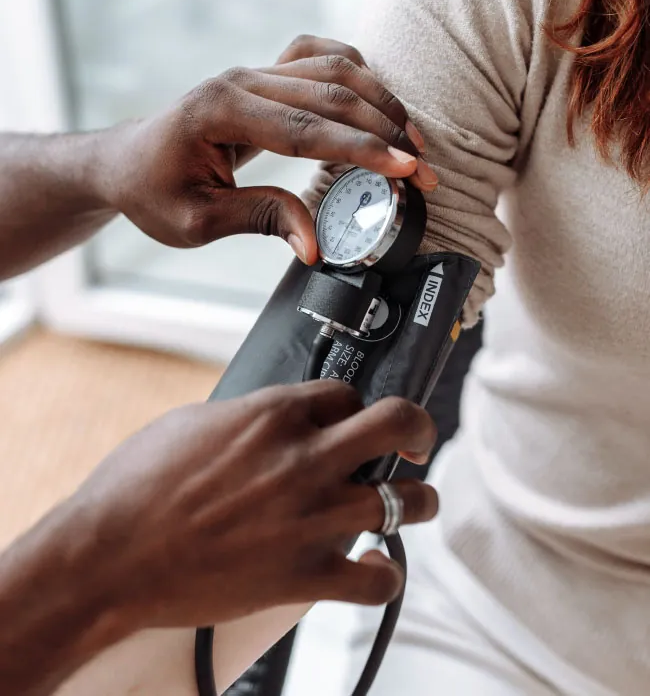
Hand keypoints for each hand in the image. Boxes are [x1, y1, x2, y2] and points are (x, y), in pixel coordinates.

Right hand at [68, 381, 437, 630]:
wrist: (110, 555)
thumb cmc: (137, 485)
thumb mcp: (193, 422)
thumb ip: (247, 415)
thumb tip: (270, 419)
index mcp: (274, 413)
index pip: (346, 393)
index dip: (354, 406)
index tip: (352, 419)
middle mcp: (305, 458)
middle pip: (397, 424)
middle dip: (417, 427)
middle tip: (417, 439)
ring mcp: (311, 517)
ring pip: (406, 501)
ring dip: (418, 500)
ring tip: (415, 502)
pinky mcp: (304, 576)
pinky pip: (376, 579)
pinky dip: (383, 574)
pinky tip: (375, 566)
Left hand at [97, 35, 436, 263]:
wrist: (127, 161)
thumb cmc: (154, 193)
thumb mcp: (197, 222)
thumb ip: (260, 220)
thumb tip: (316, 245)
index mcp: (220, 111)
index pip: (306, 128)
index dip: (362, 150)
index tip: (407, 170)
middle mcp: (241, 79)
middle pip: (331, 93)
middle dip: (387, 132)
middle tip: (425, 171)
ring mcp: (253, 71)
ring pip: (335, 69)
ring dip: (381, 102)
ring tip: (415, 141)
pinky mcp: (264, 75)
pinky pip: (321, 58)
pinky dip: (358, 74)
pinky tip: (379, 99)